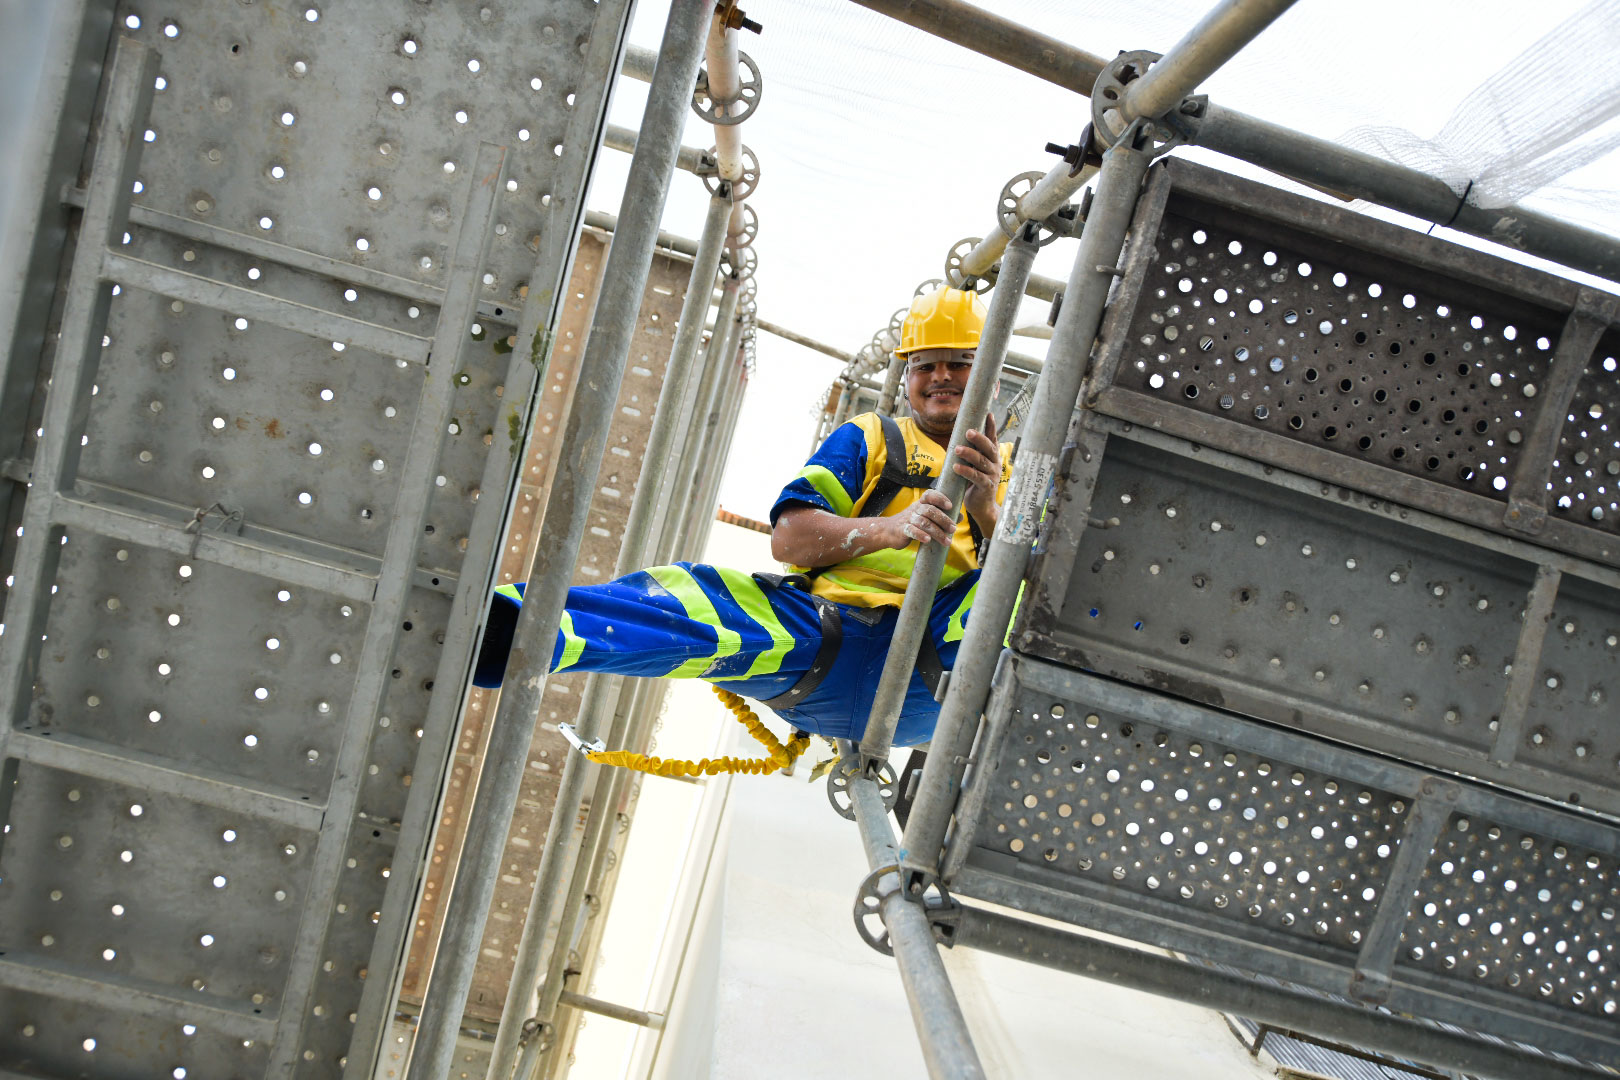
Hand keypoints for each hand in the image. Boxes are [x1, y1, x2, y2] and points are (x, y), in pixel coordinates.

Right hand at [889, 489, 955, 546]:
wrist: (888, 531)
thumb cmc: (911, 523)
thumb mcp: (926, 517)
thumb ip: (942, 516)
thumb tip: (960, 516)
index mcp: (920, 503)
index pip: (929, 495)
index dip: (939, 498)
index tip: (950, 506)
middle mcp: (915, 509)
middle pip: (930, 510)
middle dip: (944, 520)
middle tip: (954, 529)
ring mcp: (908, 519)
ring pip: (924, 522)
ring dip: (937, 532)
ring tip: (947, 541)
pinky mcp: (902, 530)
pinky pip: (912, 530)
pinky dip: (920, 535)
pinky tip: (928, 540)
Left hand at [953, 412, 1001, 528]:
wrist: (982, 506)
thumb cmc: (975, 483)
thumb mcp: (974, 465)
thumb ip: (971, 454)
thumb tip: (958, 437)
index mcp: (992, 456)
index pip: (992, 439)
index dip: (991, 427)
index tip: (988, 413)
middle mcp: (995, 463)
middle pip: (988, 448)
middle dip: (979, 438)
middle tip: (968, 431)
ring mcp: (992, 475)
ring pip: (981, 462)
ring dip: (969, 454)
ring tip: (957, 448)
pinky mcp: (986, 486)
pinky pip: (976, 477)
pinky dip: (966, 471)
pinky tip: (956, 467)